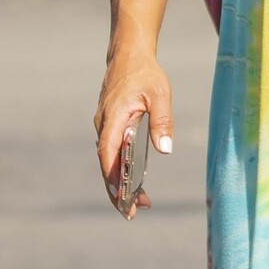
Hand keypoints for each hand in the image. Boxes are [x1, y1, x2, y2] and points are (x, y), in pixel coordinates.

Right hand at [94, 50, 174, 218]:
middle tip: (134, 214)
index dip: (113, 180)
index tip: (123, 200)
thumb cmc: (146, 74)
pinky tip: (135, 181)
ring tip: (141, 203)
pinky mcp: (110, 125)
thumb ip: (162, 121)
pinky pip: (113, 151)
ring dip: (121, 182)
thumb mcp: (160, 94)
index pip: (108, 155)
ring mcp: (104, 125)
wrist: (129, 54)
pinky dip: (122, 168)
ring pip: (109, 160)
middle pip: (107, 164)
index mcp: (113, 118)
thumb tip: (165, 150)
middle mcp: (103, 125)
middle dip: (118, 190)